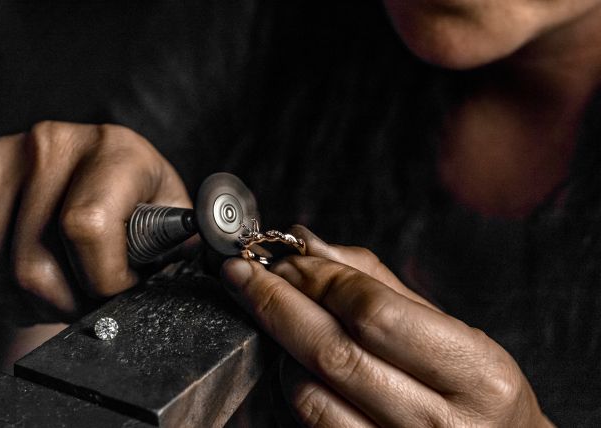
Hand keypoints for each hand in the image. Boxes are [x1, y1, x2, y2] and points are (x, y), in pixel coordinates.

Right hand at [0, 121, 190, 319]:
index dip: (103, 281)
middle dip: (65, 304)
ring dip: (30, 302)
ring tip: (61, 292)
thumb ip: (179, 243)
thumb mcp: (172, 215)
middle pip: (33, 264)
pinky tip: (29, 278)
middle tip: (87, 302)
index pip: (86, 229)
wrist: (97, 172)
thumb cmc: (139, 200)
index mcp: (114, 149)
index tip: (121, 288)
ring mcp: (3, 159)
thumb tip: (201, 272)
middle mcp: (52, 144)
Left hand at [222, 226, 550, 426]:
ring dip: (281, 349)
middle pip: (331, 352)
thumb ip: (380, 285)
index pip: (373, 312)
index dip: (317, 279)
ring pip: (308, 395)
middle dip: (275, 302)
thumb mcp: (452, 332)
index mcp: (476, 374)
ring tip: (281, 323)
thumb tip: (311, 245)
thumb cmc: (476, 392)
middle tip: (242, 273)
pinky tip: (293, 364)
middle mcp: (440, 426)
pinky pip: (307, 425)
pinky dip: (290, 387)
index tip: (285, 258)